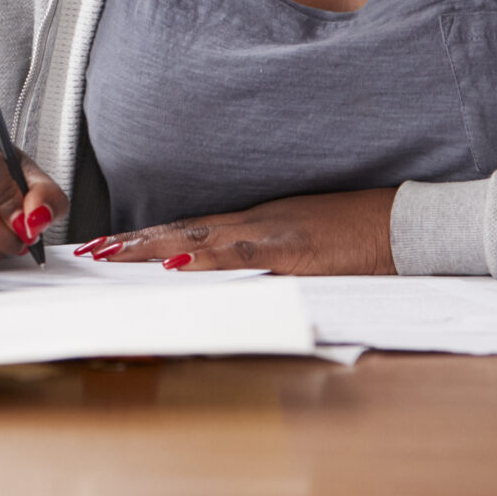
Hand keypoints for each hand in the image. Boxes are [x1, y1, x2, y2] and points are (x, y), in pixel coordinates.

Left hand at [83, 188, 397, 274]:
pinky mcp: (292, 250)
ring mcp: (270, 233)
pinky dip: (205, 258)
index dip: (147, 235)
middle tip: (91, 250)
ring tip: (111, 254)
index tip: (110, 243)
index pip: (190, 227)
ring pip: (198, 238)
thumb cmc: (361, 234)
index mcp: (256, 222)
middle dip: (134, 242)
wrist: (405, 223)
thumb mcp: (306, 240)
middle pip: (181, 229)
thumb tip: (233, 273)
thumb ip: (269, 253)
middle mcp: (254, 222)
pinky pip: (240, 254)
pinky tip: (176, 262)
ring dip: (151, 246)